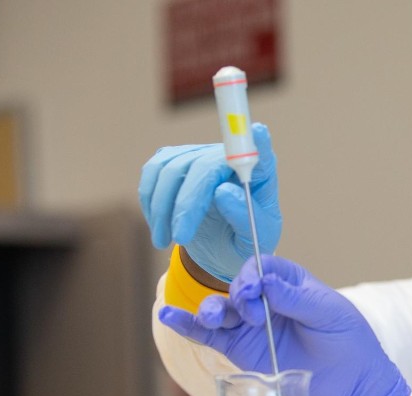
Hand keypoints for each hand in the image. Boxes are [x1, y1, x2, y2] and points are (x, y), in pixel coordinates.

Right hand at [139, 123, 281, 281]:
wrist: (218, 249)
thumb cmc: (242, 242)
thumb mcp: (252, 239)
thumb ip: (243, 217)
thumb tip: (222, 191)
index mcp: (259, 176)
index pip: (261, 152)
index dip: (258, 140)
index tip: (259, 131)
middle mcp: (230, 158)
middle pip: (203, 166)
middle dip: (186, 203)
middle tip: (180, 237)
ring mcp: (201, 155)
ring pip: (171, 168)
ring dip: (162, 207)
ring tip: (163, 239)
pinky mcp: (176, 160)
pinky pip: (154, 171)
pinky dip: (150, 199)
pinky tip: (157, 223)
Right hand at [158, 255, 410, 395]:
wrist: (351, 381)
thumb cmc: (347, 339)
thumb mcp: (328, 312)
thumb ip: (295, 298)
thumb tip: (264, 283)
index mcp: (288, 280)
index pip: (261, 266)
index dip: (252, 274)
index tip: (255, 289)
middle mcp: (264, 298)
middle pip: (236, 286)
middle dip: (237, 295)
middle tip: (251, 313)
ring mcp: (249, 324)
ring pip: (219, 309)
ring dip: (209, 309)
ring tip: (212, 317)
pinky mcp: (240, 348)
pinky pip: (209, 335)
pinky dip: (187, 325)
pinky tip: (168, 316)